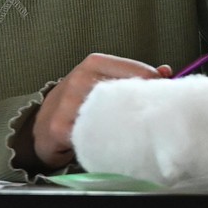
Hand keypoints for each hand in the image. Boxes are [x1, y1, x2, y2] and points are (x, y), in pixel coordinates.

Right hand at [31, 53, 171, 169]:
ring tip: (140, 133)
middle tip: (158, 118)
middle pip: (127, 92)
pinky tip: (118, 144)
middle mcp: (80, 79)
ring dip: (130, 126)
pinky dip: (111, 142)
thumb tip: (167, 71)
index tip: (165, 98)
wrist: (41, 124)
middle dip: (146, 106)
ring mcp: (69, 103)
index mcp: (94, 63)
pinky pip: (94, 136)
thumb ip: (132, 75)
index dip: (156, 86)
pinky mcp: (61, 127)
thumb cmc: (78, 102)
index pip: (137, 70)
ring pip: (112, 115)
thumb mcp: (102, 81)